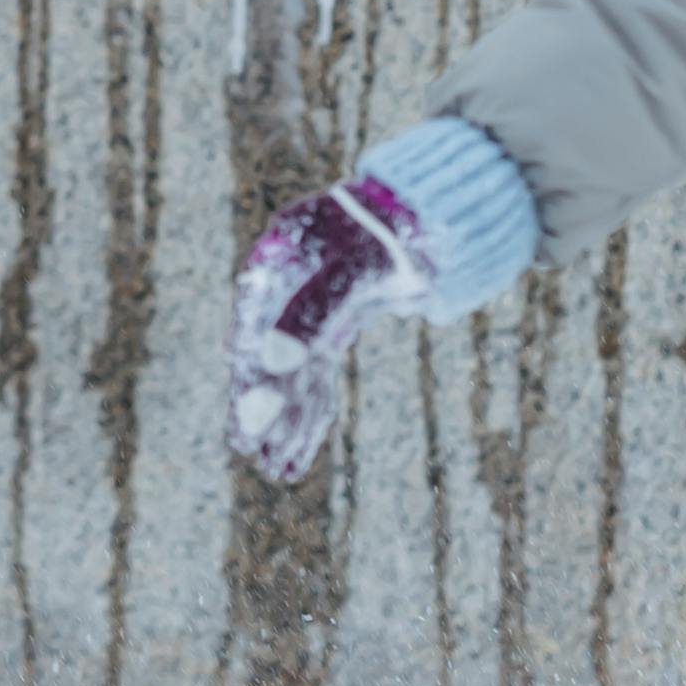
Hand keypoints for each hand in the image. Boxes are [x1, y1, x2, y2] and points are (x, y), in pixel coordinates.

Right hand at [227, 174, 431, 483]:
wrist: (438, 215)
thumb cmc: (395, 232)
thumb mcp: (356, 270)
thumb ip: (312, 312)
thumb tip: (273, 362)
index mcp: (279, 260)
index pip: (257, 329)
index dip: (251, 380)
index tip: (247, 428)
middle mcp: (286, 284)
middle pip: (270, 355)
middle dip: (264, 409)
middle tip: (253, 454)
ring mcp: (311, 306)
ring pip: (295, 373)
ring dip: (288, 419)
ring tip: (280, 470)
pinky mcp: (336, 323)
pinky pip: (318, 374)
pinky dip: (313, 409)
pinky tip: (302, 448)